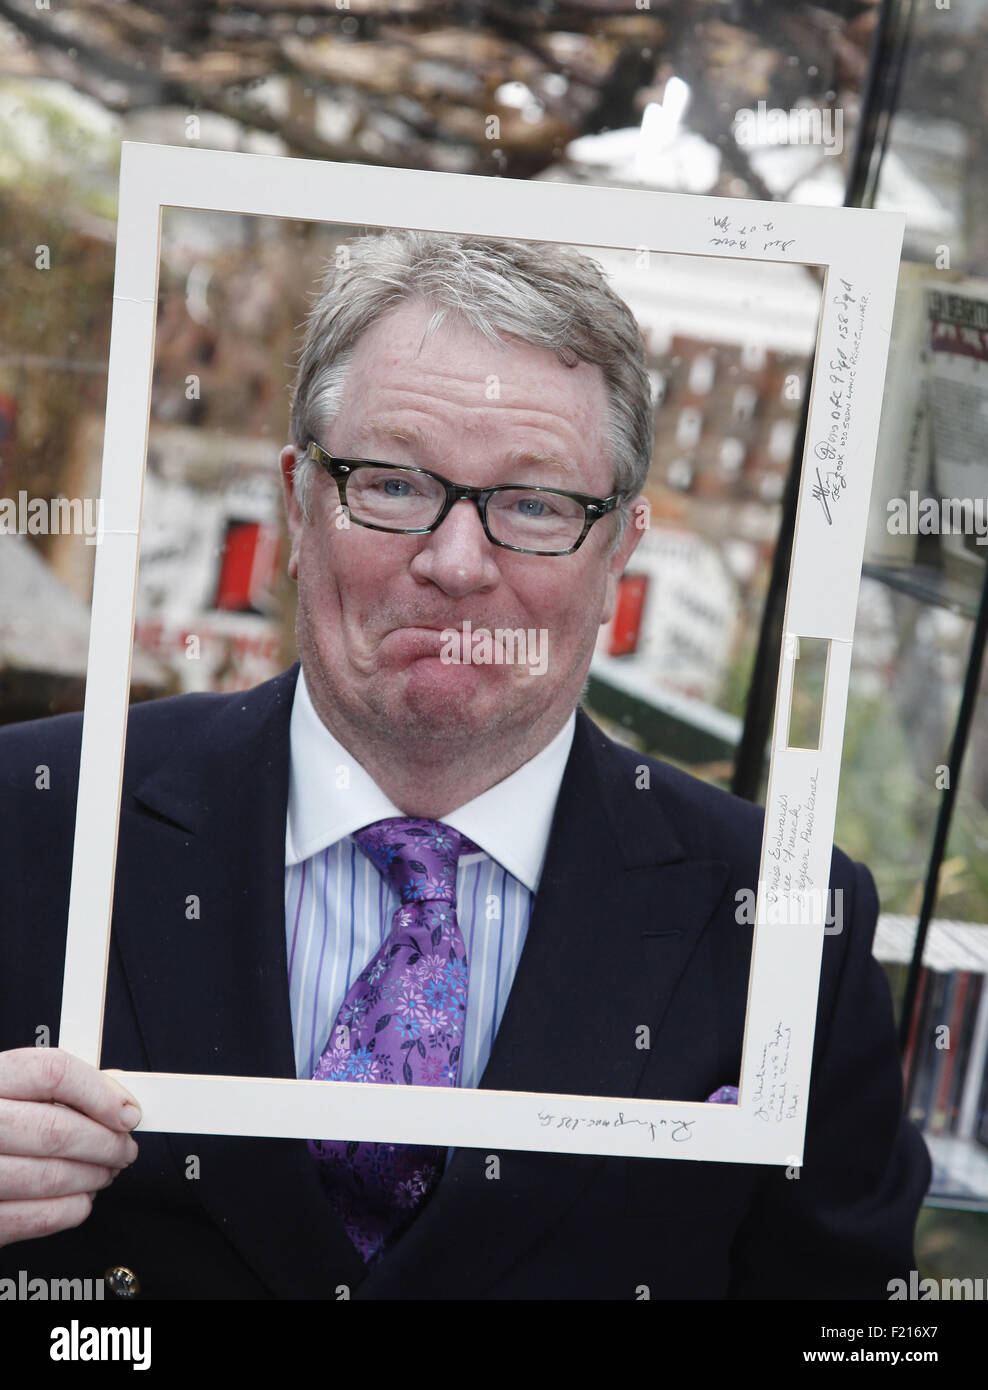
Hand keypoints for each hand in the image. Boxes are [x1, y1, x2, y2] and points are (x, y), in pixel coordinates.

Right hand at [0, 1048, 140, 1248]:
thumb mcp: (6, 1085)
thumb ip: (53, 1087)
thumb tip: (113, 1097)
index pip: (53, 1073)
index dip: (100, 1093)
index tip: (128, 1112)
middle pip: (56, 1130)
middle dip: (106, 1143)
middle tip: (124, 1148)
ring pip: (49, 1177)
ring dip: (92, 1177)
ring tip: (105, 1171)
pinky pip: (33, 1219)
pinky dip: (70, 1210)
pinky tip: (80, 1198)